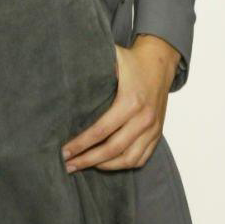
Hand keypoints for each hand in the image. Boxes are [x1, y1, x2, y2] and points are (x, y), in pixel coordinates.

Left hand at [62, 34, 175, 172]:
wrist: (160, 62)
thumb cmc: (132, 61)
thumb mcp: (112, 57)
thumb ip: (92, 65)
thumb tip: (64, 73)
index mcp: (131, 101)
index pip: (100, 130)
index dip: (80, 144)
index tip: (64, 151)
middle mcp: (144, 118)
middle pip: (112, 149)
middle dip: (87, 160)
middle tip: (68, 165)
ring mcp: (153, 128)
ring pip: (128, 159)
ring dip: (104, 166)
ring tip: (84, 166)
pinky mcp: (157, 134)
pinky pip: (141, 158)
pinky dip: (122, 165)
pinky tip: (105, 164)